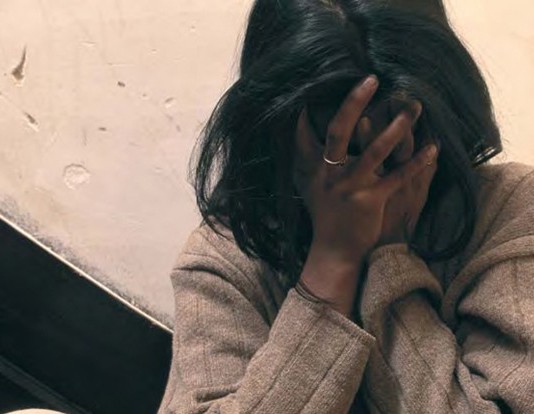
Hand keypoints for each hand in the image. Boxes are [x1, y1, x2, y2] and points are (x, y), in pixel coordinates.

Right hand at [293, 76, 437, 263]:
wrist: (334, 250)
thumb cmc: (324, 214)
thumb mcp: (308, 184)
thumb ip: (305, 156)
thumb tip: (299, 126)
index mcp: (315, 168)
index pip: (304, 133)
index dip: (306, 109)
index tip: (312, 85)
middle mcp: (330, 174)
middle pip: (339, 131)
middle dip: (354, 103)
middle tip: (371, 79)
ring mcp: (350, 188)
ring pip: (374, 152)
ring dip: (395, 128)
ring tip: (412, 108)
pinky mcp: (371, 202)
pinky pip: (397, 178)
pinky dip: (417, 163)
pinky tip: (433, 147)